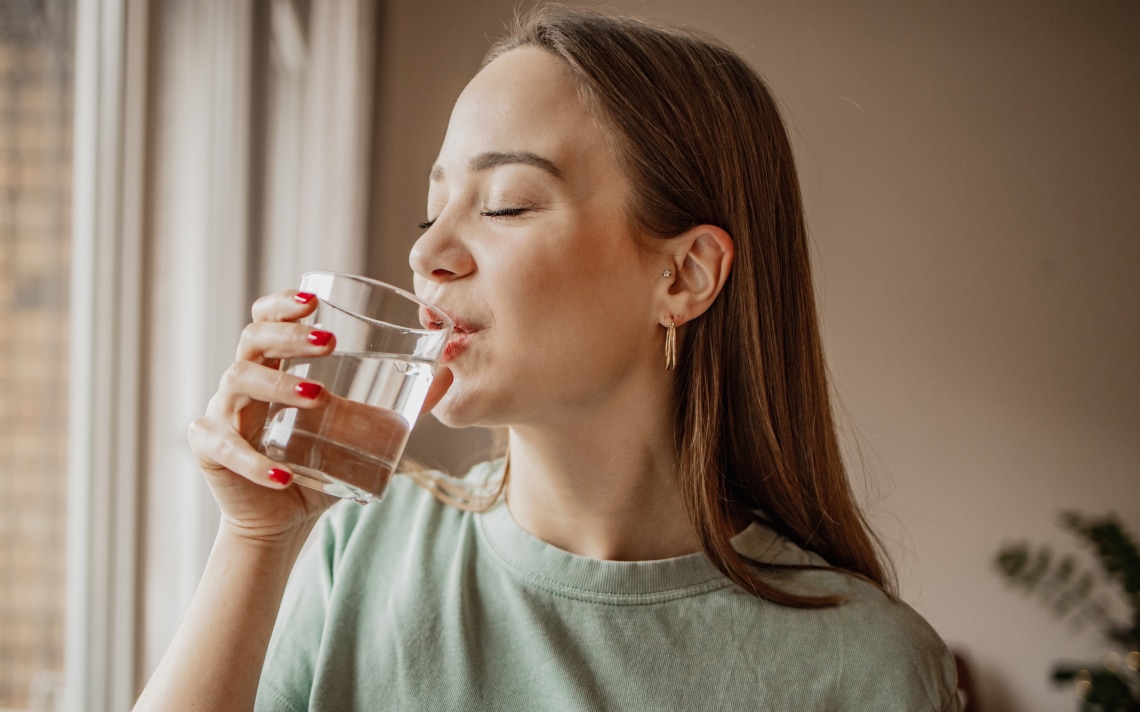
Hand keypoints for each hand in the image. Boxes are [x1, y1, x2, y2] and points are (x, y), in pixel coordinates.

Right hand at [187, 291, 452, 542]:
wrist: (283, 518)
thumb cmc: (318, 464)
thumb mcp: (359, 433)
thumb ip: (397, 406)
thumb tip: (446, 377)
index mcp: (273, 368)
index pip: (266, 319)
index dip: (283, 304)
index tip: (314, 299)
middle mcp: (243, 383)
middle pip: (251, 340)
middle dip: (289, 335)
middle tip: (329, 341)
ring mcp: (222, 413)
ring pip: (236, 382)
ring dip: (278, 386)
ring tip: (319, 397)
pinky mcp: (209, 452)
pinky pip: (223, 447)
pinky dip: (252, 461)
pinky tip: (282, 474)